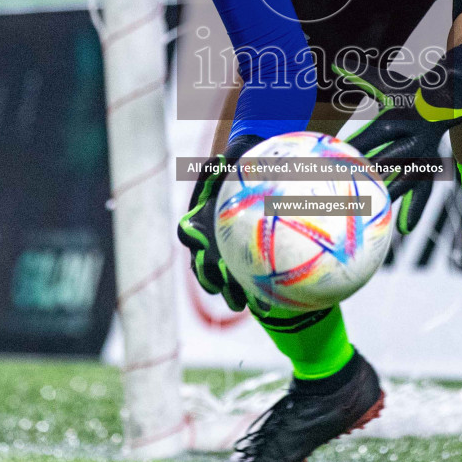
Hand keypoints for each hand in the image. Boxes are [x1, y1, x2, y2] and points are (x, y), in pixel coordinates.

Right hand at [177, 131, 263, 310]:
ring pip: (221, 281)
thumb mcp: (228, 162)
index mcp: (197, 221)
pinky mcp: (240, 265)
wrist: (249, 176)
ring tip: (249, 305)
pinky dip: (255, 293)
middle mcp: (204, 243)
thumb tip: (223, 157)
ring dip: (232, 294)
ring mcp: (220, 256)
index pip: (188, 235)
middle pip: (203, 266)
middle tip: (226, 288)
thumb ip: (221, 166)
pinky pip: (245, 281)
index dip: (194, 245)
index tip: (203, 248)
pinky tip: (272, 301)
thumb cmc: (237, 168)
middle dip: (213, 280)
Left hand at [336, 34, 461, 231]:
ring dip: (388, 196)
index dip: (354, 146)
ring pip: (405, 179)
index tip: (334, 158)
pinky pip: (423, 191)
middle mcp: (413, 138)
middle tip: (346, 190)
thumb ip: (361, 76)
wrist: (452, 98)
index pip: (372, 135)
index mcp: (398, 118)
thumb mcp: (388, 82)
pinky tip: (403, 229)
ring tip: (371, 214)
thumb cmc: (411, 92)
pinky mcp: (430, 167)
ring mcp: (424, 155)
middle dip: (368, 174)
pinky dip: (414, 210)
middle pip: (388, 160)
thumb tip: (336, 62)